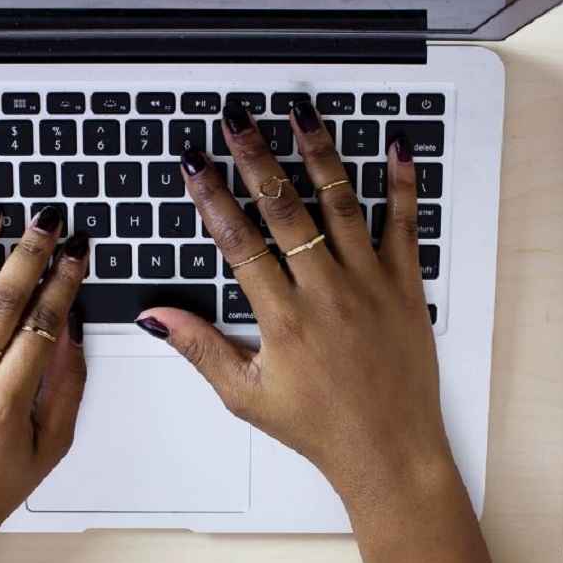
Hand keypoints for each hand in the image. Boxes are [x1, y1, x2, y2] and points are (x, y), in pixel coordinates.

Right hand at [139, 102, 452, 503]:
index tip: (196, 163)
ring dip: (319, 153)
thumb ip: (201, 349)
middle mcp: (326, 292)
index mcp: (283, 318)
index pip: (238, 242)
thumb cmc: (320, 428)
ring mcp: (369, 285)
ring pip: (341, 204)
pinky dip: (402, 185)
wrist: (389, 450)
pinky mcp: (405, 287)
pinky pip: (405, 226)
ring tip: (302, 112)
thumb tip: (156, 317)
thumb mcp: (247, 396)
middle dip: (256, 157)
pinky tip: (396, 148)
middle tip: (238, 118)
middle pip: (284, 209)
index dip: (212, 197)